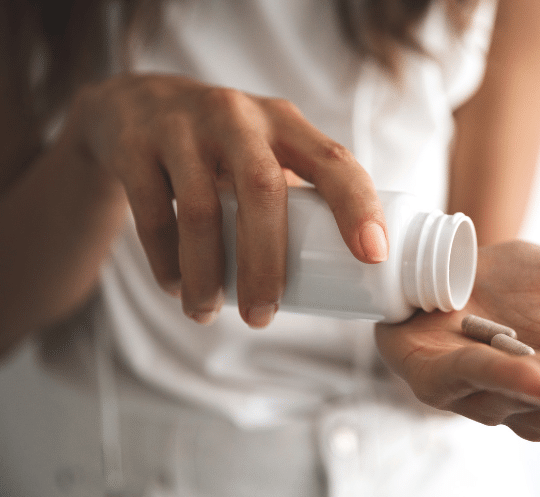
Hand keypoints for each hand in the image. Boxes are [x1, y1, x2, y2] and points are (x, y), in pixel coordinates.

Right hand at [68, 74, 387, 326]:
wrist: (135, 104)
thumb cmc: (225, 145)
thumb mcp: (268, 150)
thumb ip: (300, 194)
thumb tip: (344, 275)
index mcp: (286, 123)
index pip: (335, 161)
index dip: (358, 207)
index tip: (372, 258)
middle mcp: (239, 116)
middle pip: (263, 191)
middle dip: (266, 264)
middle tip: (262, 317)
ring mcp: (183, 127)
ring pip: (201, 211)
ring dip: (208, 275)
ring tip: (209, 313)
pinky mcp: (135, 146)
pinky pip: (154, 215)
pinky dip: (166, 262)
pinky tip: (176, 287)